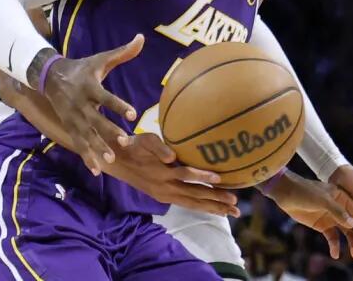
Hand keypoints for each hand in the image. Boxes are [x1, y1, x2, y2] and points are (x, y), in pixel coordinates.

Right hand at [39, 34, 143, 173]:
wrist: (49, 76)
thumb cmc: (83, 68)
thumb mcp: (100, 59)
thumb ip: (122, 52)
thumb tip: (142, 38)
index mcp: (89, 86)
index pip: (105, 96)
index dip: (118, 104)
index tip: (133, 113)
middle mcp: (79, 103)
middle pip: (95, 119)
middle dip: (108, 130)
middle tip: (123, 141)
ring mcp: (72, 117)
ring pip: (86, 134)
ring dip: (97, 147)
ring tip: (111, 160)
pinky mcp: (68, 126)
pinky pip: (78, 143)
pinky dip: (86, 156)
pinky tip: (96, 170)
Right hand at [101, 133, 239, 216]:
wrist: (117, 161)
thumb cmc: (135, 145)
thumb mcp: (144, 140)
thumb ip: (158, 147)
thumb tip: (172, 156)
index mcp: (162, 171)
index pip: (185, 174)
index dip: (202, 176)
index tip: (220, 178)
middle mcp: (165, 186)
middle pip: (193, 194)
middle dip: (215, 199)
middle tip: (235, 203)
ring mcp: (165, 194)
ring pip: (192, 203)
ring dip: (212, 208)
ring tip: (231, 212)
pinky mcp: (164, 197)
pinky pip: (186, 204)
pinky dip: (202, 207)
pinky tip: (215, 210)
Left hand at [265, 171, 352, 258]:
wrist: (286, 193)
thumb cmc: (305, 191)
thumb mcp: (322, 200)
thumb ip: (337, 211)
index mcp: (342, 197)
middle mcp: (340, 208)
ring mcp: (331, 217)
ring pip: (345, 232)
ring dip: (350, 243)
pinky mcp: (322, 225)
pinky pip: (332, 237)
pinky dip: (334, 245)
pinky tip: (335, 254)